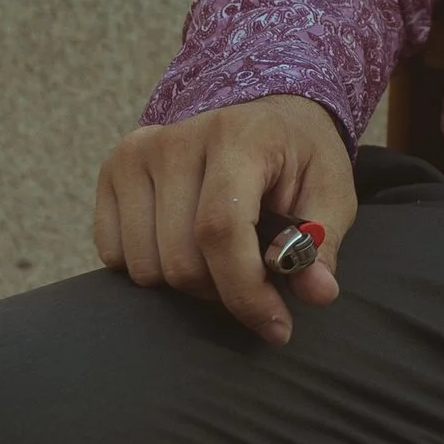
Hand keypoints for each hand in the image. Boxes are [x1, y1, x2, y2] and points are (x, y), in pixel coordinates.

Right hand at [92, 95, 357, 347]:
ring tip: (219, 259)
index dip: (245, 291)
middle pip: (181, 260)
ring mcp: (135, 155)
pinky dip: (151, 268)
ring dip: (187, 284)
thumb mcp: (331, 195)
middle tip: (252, 280)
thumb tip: (318, 292)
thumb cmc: (298, 160)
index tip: (276, 326)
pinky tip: (183, 245)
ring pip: (145, 267)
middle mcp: (175, 140)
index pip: (220, 229)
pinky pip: (114, 255)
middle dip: (222, 293)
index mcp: (236, 137)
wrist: (261, 117)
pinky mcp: (111, 170)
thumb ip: (320, 245)